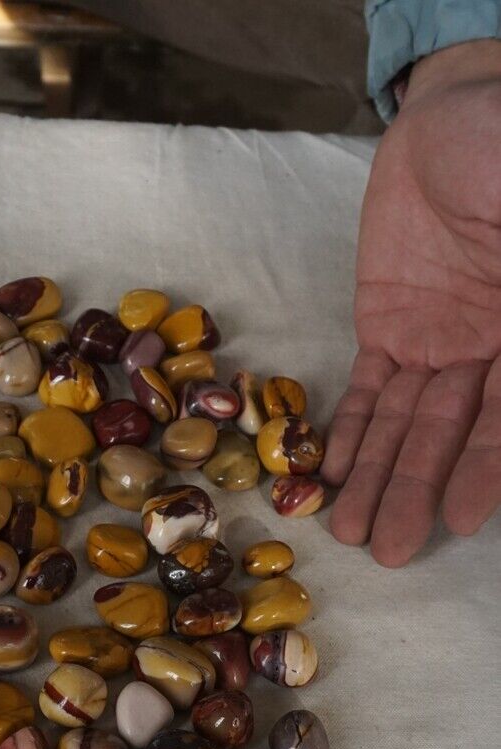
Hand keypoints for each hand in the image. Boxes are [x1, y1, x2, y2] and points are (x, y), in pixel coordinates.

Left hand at [323, 40, 500, 565]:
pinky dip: (354, 432)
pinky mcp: (388, 327)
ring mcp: (438, 342)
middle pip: (452, 433)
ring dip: (378, 476)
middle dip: (418, 490)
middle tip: (391, 550)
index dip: (486, 466)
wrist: (453, 122)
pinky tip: (337, 476)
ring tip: (352, 531)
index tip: (460, 518)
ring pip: (406, 421)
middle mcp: (491, 350)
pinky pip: (371, 389)